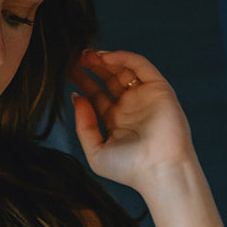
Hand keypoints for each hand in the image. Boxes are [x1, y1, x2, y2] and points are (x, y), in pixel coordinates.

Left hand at [70, 50, 193, 189]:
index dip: (82, 81)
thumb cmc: (130, 169)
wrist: (159, 171)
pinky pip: (141, 66)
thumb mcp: (96, 151)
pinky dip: (124, 58)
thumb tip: (76, 98)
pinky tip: (106, 57)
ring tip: (87, 54)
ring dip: (106, 59)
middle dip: (92, 66)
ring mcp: (145, 96)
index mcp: (115, 121)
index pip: (96, 94)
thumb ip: (84, 126)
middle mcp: (130, 106)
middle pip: (108, 78)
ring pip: (124, 69)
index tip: (67, 71)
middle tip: (75, 57)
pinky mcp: (159, 89)